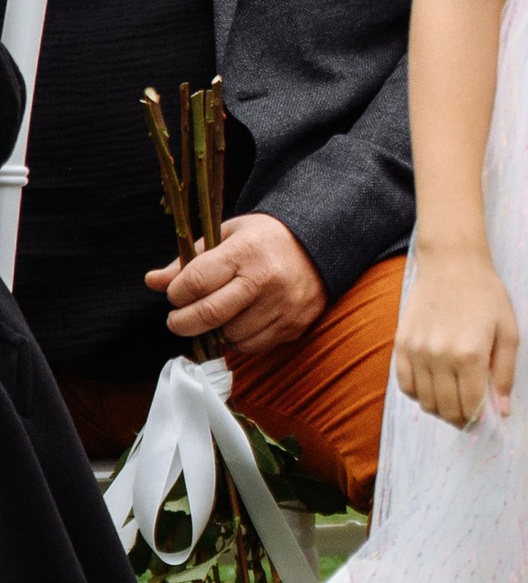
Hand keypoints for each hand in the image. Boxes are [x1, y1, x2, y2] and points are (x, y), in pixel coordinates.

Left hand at [149, 212, 327, 356]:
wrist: (320, 246)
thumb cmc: (264, 239)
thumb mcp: (226, 235)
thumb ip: (189, 261)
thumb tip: (152, 282)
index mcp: (246, 251)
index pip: (196, 282)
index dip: (176, 293)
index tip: (175, 294)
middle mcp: (266, 280)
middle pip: (209, 314)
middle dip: (182, 322)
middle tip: (176, 320)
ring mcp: (283, 306)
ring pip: (229, 336)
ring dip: (214, 331)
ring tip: (217, 316)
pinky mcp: (294, 326)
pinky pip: (252, 346)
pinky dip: (238, 340)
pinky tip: (239, 322)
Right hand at [394, 240, 518, 428]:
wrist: (452, 264)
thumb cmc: (486, 295)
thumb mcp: (508, 331)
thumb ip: (505, 373)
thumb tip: (503, 410)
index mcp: (470, 355)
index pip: (471, 405)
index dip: (479, 418)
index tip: (485, 419)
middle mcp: (440, 356)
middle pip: (446, 408)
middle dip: (460, 419)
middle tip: (470, 415)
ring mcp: (417, 351)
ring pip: (425, 402)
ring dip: (440, 410)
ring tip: (453, 403)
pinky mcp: (401, 345)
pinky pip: (406, 385)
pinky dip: (419, 395)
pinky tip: (433, 388)